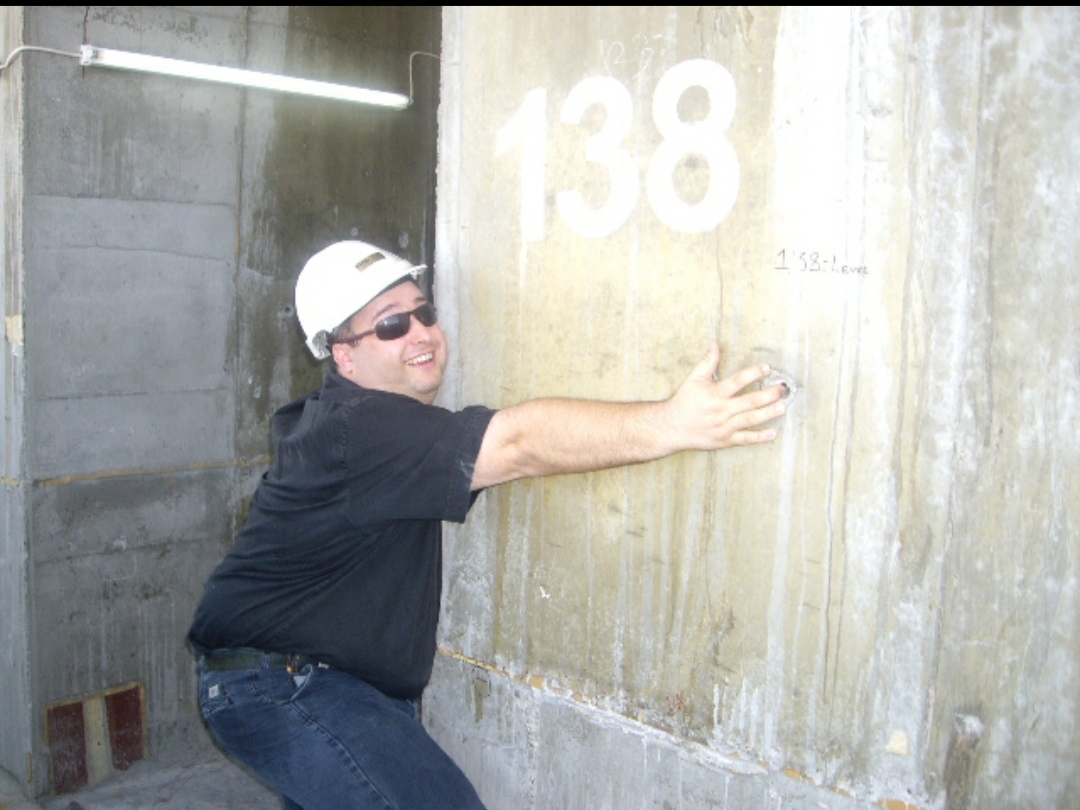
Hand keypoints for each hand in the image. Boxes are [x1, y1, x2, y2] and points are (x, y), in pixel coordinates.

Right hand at [663, 340, 786, 450]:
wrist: (671, 427)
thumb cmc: (683, 402)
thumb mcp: (693, 379)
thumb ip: (707, 361)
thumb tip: (714, 343)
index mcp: (714, 394)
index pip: (737, 381)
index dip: (753, 373)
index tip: (766, 368)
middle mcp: (721, 410)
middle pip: (749, 401)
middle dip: (768, 395)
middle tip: (782, 389)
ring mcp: (723, 427)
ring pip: (750, 419)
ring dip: (767, 413)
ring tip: (781, 407)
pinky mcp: (724, 440)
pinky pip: (744, 439)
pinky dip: (759, 437)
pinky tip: (772, 434)